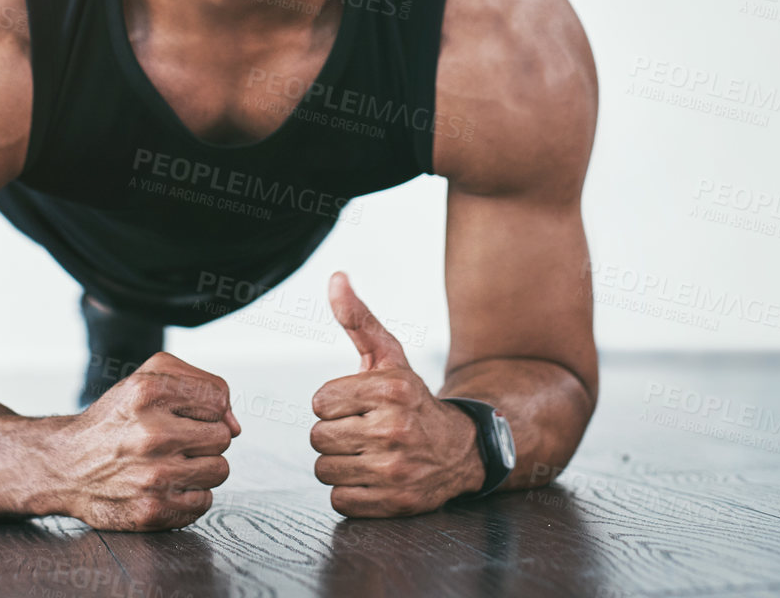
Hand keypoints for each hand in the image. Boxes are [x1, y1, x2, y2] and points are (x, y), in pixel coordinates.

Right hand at [60, 351, 240, 529]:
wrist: (65, 464)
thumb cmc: (116, 419)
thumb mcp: (148, 377)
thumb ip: (201, 383)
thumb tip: (235, 426)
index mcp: (148, 392)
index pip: (218, 399)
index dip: (205, 408)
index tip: (182, 415)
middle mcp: (151, 433)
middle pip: (223, 437)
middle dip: (203, 438)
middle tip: (174, 440)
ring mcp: (152, 476)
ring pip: (219, 470)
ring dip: (201, 468)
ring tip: (170, 462)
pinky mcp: (152, 510)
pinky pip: (204, 503)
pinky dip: (189, 496)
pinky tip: (164, 485)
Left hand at [310, 271, 483, 516]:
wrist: (461, 449)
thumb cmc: (411, 399)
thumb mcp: (389, 356)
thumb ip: (358, 318)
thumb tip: (336, 277)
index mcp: (390, 388)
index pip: (319, 401)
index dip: (333, 404)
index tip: (356, 405)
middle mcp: (394, 428)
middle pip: (317, 437)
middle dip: (335, 433)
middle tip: (362, 430)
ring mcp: (396, 468)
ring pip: (324, 469)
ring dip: (339, 463)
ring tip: (366, 453)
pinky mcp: (395, 502)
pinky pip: (340, 500)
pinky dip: (350, 491)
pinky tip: (372, 476)